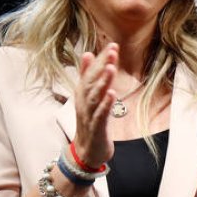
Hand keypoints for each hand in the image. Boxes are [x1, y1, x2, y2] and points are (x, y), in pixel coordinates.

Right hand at [74, 43, 117, 166]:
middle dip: (102, 65)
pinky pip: (100, 115)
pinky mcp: (96, 128)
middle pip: (92, 81)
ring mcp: (89, 115)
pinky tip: (113, 94)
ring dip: (103, 81)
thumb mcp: (88, 97)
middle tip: (112, 50)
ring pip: (95, 96)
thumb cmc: (89, 122)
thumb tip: (87, 53)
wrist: (86, 152)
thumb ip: (88, 76)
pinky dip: (106, 104)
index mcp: (83, 93)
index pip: (91, 73)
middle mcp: (84, 102)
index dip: (101, 59)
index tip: (112, 45)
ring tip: (111, 68)